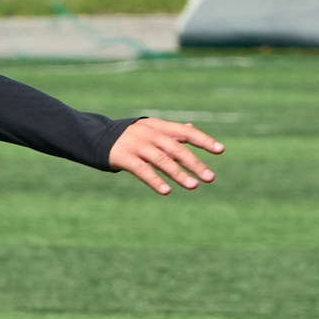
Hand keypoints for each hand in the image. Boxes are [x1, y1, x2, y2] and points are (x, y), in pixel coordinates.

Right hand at [109, 116, 223, 194]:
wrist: (97, 137)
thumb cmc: (130, 136)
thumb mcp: (151, 130)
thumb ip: (170, 132)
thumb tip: (191, 129)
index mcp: (159, 126)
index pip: (185, 133)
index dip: (204, 140)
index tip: (220, 150)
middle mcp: (150, 134)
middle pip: (177, 149)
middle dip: (195, 163)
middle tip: (210, 178)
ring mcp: (137, 145)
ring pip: (162, 160)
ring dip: (179, 174)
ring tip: (193, 186)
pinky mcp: (124, 158)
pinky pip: (143, 170)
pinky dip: (155, 181)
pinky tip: (167, 191)